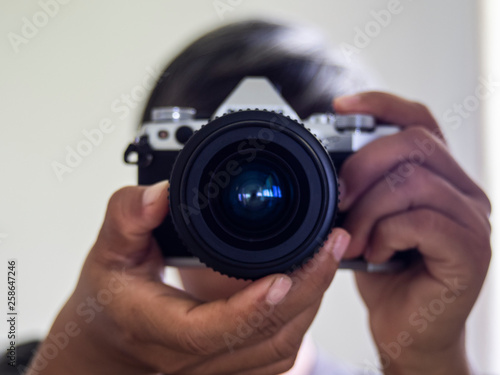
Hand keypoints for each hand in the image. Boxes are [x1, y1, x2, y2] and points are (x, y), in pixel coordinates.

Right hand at [26, 181, 349, 374]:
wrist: (111, 343)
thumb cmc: (110, 299)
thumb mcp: (108, 250)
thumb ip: (128, 217)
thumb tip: (160, 195)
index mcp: (154, 325)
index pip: (205, 331)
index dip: (248, 308)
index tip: (282, 275)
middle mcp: (187, 358)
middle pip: (260, 338)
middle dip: (305, 290)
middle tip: (331, 242)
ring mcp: (214, 370)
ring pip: (278, 349)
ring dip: (311, 302)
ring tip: (329, 255)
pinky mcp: (232, 369)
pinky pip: (279, 355)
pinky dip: (302, 319)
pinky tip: (312, 284)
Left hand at [334, 93, 490, 374]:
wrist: (407, 330)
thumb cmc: (387, 273)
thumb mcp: (367, 220)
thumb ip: (362, 189)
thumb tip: (329, 161)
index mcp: (439, 177)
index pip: (419, 121)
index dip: (381, 104)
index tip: (340, 106)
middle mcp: (464, 192)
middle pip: (414, 144)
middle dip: (363, 165)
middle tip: (339, 199)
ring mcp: (473, 220)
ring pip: (413, 182)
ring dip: (368, 209)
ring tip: (354, 237)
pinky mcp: (471, 252)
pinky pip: (420, 220)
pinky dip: (385, 233)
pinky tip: (375, 252)